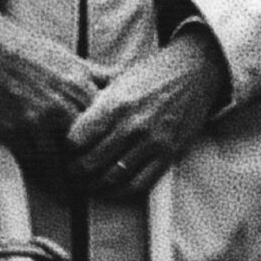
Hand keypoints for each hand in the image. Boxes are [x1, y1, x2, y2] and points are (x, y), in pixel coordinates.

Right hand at [0, 1, 102, 198]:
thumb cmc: (35, 54)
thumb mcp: (74, 60)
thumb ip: (101, 76)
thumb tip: (129, 81)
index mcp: (80, 87)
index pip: (106, 122)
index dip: (113, 142)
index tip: (120, 158)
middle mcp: (61, 106)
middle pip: (86, 145)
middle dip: (94, 165)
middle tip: (103, 183)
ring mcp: (36, 121)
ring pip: (59, 160)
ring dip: (70, 180)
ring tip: (80, 195)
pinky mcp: (13, 131)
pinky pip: (33, 162)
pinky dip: (46, 178)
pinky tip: (55, 190)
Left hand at [65, 30, 225, 197]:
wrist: (197, 70)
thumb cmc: (154, 74)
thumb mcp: (118, 80)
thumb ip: (94, 105)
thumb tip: (65, 124)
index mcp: (116, 104)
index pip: (74, 140)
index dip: (64, 149)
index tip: (63, 151)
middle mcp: (133, 125)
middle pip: (89, 163)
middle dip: (75, 172)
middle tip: (71, 172)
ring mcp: (152, 141)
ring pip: (111, 177)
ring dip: (94, 185)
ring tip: (88, 182)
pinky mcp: (169, 152)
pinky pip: (139, 184)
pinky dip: (121, 191)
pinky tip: (113, 186)